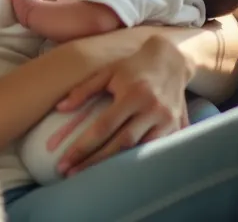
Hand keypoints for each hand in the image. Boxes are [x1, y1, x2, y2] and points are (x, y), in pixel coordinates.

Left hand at [54, 35, 192, 175]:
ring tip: (93, 178)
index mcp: (133, 93)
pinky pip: (155, 151)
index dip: (83, 146)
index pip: (104, 127)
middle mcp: (152, 109)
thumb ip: (84, 89)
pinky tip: (122, 171)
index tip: (65, 161)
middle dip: (95, 161)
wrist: (171, 60)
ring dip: (116, 166)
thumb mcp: (108, 71)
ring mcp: (167, 121)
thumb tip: (60, 108)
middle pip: (120, 144)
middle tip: (72, 174)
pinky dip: (138, 162)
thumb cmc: (133, 66)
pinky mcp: (176, 128)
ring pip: (139, 151)